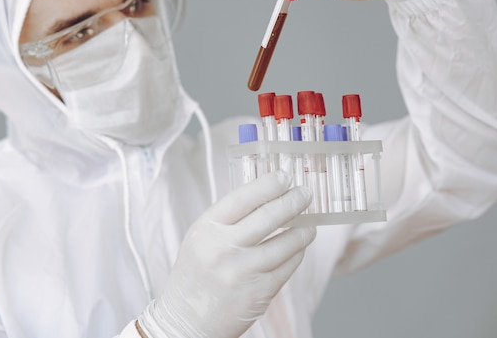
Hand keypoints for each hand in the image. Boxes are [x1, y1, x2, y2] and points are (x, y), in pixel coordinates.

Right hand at [138, 171, 315, 337]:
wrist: (186, 321)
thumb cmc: (195, 276)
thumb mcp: (200, 238)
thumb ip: (228, 218)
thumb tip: (266, 195)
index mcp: (207, 229)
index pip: (243, 198)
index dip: (268, 184)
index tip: (284, 176)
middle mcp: (224, 248)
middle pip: (270, 216)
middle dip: (294, 201)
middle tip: (305, 193)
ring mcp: (243, 272)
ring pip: (286, 242)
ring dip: (303, 230)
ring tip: (309, 224)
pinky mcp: (260, 292)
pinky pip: (288, 266)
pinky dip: (297, 253)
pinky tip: (298, 247)